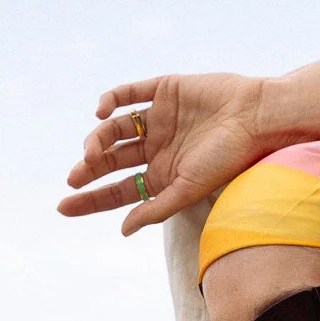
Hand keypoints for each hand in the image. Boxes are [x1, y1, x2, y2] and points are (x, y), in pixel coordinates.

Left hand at [58, 73, 271, 234]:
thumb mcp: (189, 190)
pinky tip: (100, 112)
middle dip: (89, 171)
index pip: (119, 191)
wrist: (256, 116)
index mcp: (163, 176)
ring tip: (92, 152)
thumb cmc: (229, 158)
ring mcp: (158, 119)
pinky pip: (127, 94)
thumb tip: (123, 230)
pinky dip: (110, 100)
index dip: (90, 200)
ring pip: (114, 129)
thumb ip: (156, 209)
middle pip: (111, 162)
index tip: (63, 206)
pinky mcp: (163, 90)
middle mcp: (157, 149)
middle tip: (73, 178)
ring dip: (97, 140)